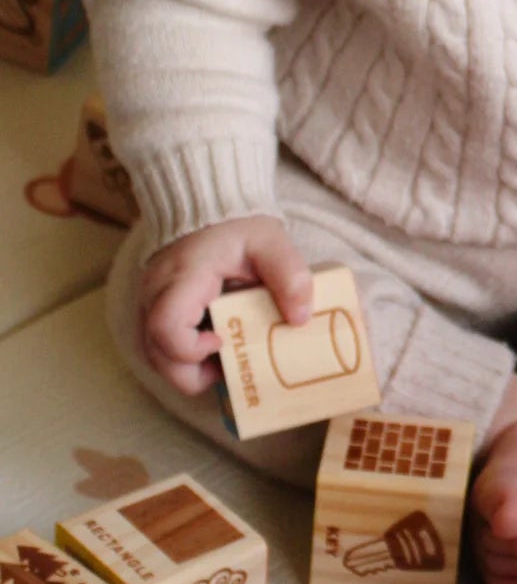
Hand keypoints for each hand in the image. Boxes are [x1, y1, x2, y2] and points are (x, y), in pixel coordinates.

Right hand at [139, 216, 312, 395]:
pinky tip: (214, 350)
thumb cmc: (239, 228)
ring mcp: (149, 302)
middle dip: (190, 373)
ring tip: (224, 360)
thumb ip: (290, 275)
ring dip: (186, 369)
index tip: (223, 342)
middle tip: (229, 366)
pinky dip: (182, 356)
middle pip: (154, 351)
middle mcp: (155, 292)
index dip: (190, 349)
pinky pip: (157, 344)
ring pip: (152, 353)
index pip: (166, 326)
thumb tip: (300, 319)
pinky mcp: (153, 308)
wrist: (210, 210)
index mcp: (182, 277)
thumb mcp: (272, 243)